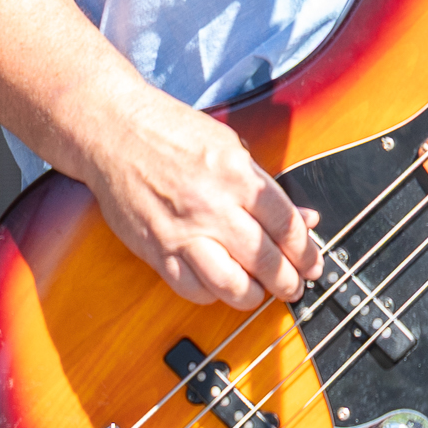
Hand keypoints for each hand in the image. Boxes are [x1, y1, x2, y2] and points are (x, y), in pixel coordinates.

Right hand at [83, 92, 325, 312]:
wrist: (115, 131)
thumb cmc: (172, 132)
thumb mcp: (231, 146)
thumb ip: (265, 186)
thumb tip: (303, 217)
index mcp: (236, 174)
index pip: (286, 225)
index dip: (306, 251)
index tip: (313, 263)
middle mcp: (212, 206)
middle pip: (265, 259)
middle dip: (288, 281)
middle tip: (295, 287)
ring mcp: (183, 231)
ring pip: (231, 284)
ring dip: (253, 296)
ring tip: (261, 293)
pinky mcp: (156, 249)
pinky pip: (192, 288)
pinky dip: (213, 295)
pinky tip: (222, 286)